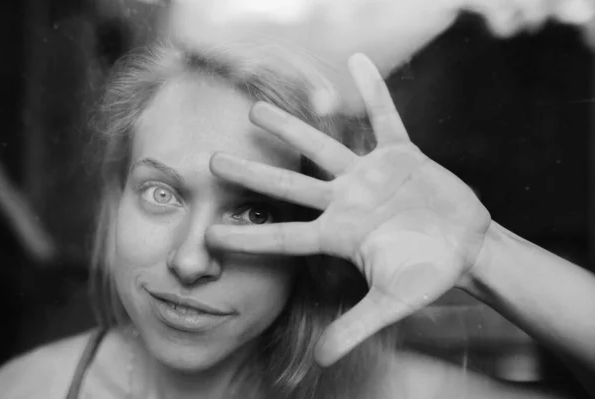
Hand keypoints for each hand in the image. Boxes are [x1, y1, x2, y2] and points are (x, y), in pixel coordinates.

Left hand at [205, 53, 490, 365]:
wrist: (466, 247)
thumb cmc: (428, 274)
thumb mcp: (392, 304)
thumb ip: (356, 327)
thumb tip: (323, 362)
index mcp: (340, 235)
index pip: (285, 235)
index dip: (250, 236)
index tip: (211, 234)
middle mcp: (346, 201)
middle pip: (290, 186)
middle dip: (253, 174)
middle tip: (212, 161)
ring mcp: (370, 176)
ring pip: (324, 148)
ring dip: (292, 128)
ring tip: (256, 109)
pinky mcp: (400, 155)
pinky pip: (385, 117)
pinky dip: (374, 91)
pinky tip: (358, 62)